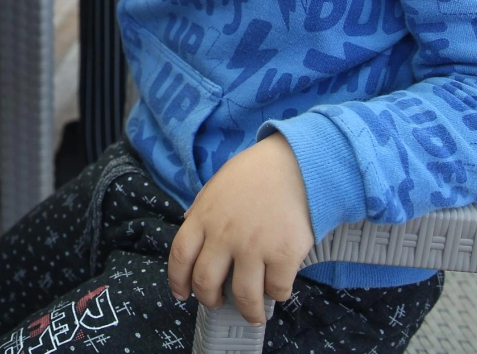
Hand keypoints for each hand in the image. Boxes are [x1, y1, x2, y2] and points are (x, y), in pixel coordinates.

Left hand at [168, 134, 313, 325]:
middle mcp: (224, 234)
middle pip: (205, 282)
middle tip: (218, 304)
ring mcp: (254, 246)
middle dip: (210, 300)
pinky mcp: (284, 254)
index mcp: (204, 216)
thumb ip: (202, 209)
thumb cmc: (257, 173)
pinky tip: (278, 289)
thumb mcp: (218, 185)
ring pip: (243, 296)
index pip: (179, 256)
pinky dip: (277, 295)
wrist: (298, 162)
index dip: (178, 281)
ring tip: (253, 315)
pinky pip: (276, 289)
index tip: (182, 294)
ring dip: (248, 311)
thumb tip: (189, 228)